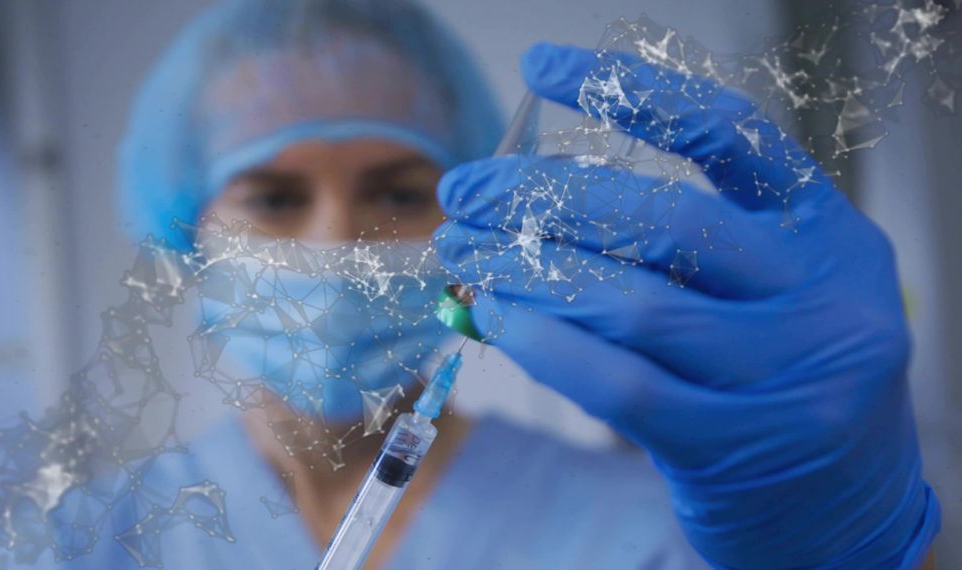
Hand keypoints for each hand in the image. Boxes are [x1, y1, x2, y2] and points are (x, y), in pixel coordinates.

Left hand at [433, 43, 939, 567]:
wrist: (843, 513)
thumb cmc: (776, 383)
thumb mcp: (759, 297)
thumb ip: (673, 255)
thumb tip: (526, 213)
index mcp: (826, 235)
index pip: (730, 136)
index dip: (634, 93)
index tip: (542, 68)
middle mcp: (818, 296)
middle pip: (665, 220)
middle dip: (543, 198)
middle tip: (464, 191)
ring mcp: (784, 374)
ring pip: (633, 304)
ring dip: (527, 273)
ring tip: (464, 253)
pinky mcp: (735, 443)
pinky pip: (619, 382)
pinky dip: (545, 345)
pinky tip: (498, 318)